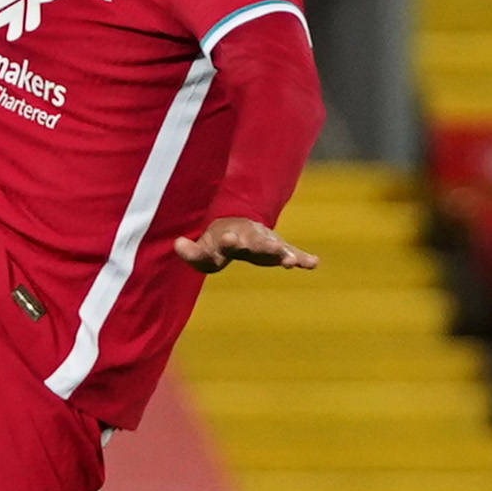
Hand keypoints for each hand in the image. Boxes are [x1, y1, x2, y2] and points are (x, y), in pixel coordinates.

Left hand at [172, 217, 320, 274]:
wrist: (236, 227)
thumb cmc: (215, 243)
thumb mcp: (201, 251)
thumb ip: (191, 252)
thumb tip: (177, 244)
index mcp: (229, 237)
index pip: (227, 242)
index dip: (228, 242)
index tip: (230, 239)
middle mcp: (249, 238)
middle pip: (257, 243)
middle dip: (263, 246)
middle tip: (273, 249)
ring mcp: (265, 243)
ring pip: (275, 247)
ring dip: (284, 254)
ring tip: (292, 262)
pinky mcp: (277, 250)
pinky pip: (292, 253)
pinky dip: (303, 258)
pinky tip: (314, 263)